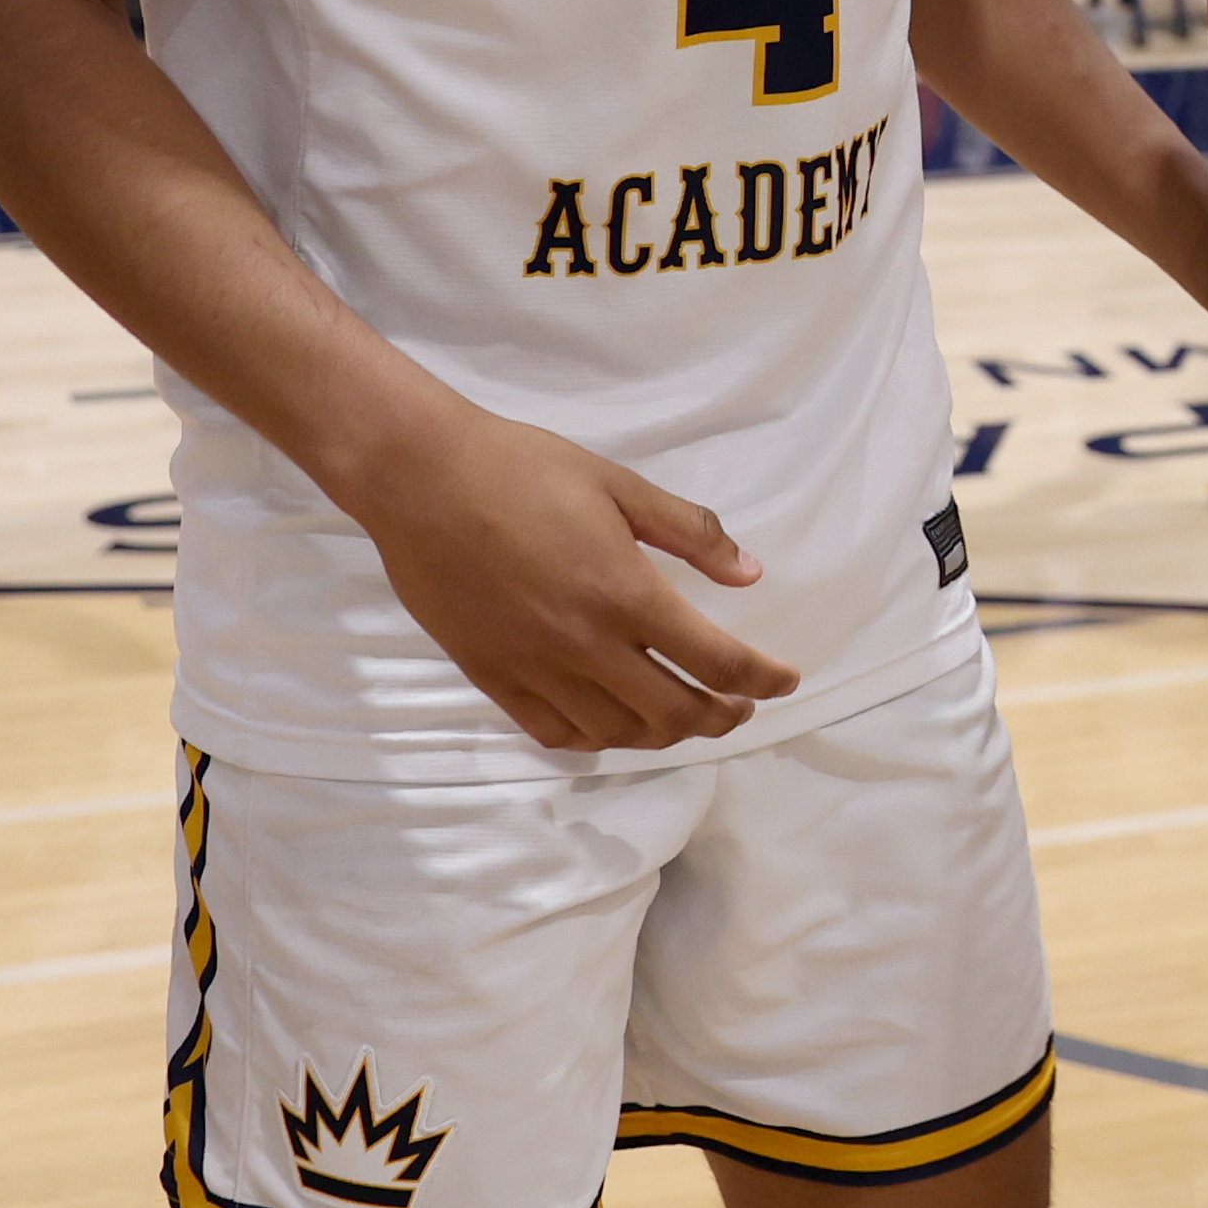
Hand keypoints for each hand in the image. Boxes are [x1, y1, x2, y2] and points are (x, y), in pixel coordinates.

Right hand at [346, 405, 793, 753]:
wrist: (421, 479)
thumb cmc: (524, 470)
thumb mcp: (621, 486)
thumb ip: (692, 533)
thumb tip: (751, 573)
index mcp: (626, 594)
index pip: (717, 662)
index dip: (764, 680)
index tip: (786, 681)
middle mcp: (584, 645)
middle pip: (675, 713)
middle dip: (723, 716)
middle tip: (743, 705)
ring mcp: (533, 668)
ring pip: (618, 733)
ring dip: (665, 733)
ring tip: (687, 715)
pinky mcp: (491, 676)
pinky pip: (555, 732)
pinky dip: (597, 738)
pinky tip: (615, 722)